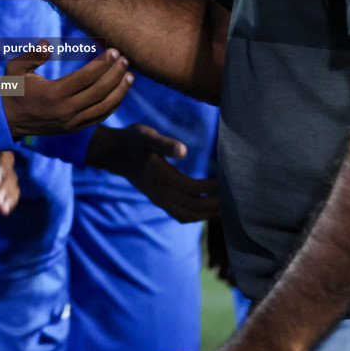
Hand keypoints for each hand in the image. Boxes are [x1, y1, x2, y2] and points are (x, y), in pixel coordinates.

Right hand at [1, 43, 131, 136]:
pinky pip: (99, 117)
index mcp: (54, 94)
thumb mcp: (15, 69)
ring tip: (130, 75)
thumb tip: (46, 44)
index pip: (86, 78)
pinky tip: (120, 92)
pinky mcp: (73, 129)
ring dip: (120, 91)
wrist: (7, 120)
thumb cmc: (13, 89)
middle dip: (115, 74)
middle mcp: (65, 111)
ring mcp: (71, 122)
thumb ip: (32, 55)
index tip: (113, 51)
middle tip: (125, 59)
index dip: (102, 64)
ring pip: (104, 108)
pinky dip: (112, 105)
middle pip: (99, 92)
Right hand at [86, 124, 217, 222]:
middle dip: (214, 205)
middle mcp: (160, 193)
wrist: (114, 153)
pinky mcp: (160, 200)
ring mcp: (159, 199)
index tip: (227, 180)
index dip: (211, 187)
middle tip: (235, 199)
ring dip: (207, 214)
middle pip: (193, 207)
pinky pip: (181, 214)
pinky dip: (197, 215)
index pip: (192, 188)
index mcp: (161, 177)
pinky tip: (210, 209)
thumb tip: (184, 151)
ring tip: (227, 210)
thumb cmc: (132, 140)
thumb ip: (164, 143)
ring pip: (187, 215)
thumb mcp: (145, 135)